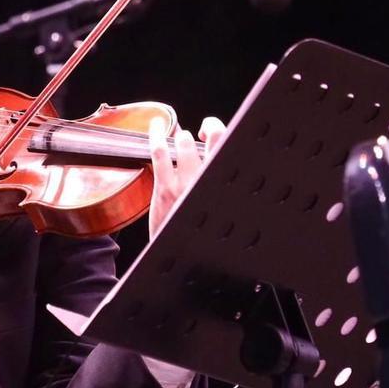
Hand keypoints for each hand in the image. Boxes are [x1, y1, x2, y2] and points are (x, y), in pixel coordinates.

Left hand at [148, 113, 226, 236]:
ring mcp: (187, 185)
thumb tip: (215, 159)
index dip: (222, 132)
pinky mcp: (166, 189)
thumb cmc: (200, 236)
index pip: (233, 149)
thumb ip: (220, 187)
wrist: (183, 260)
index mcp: (226, 187)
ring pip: (186, 143)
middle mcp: (210, 183)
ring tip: (178, 134)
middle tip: (199, 133)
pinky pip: (160, 153)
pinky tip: (156, 127)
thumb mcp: (220, 212)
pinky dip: (157, 136)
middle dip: (209, 128)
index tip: (213, 132)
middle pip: (216, 139)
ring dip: (182, 136)